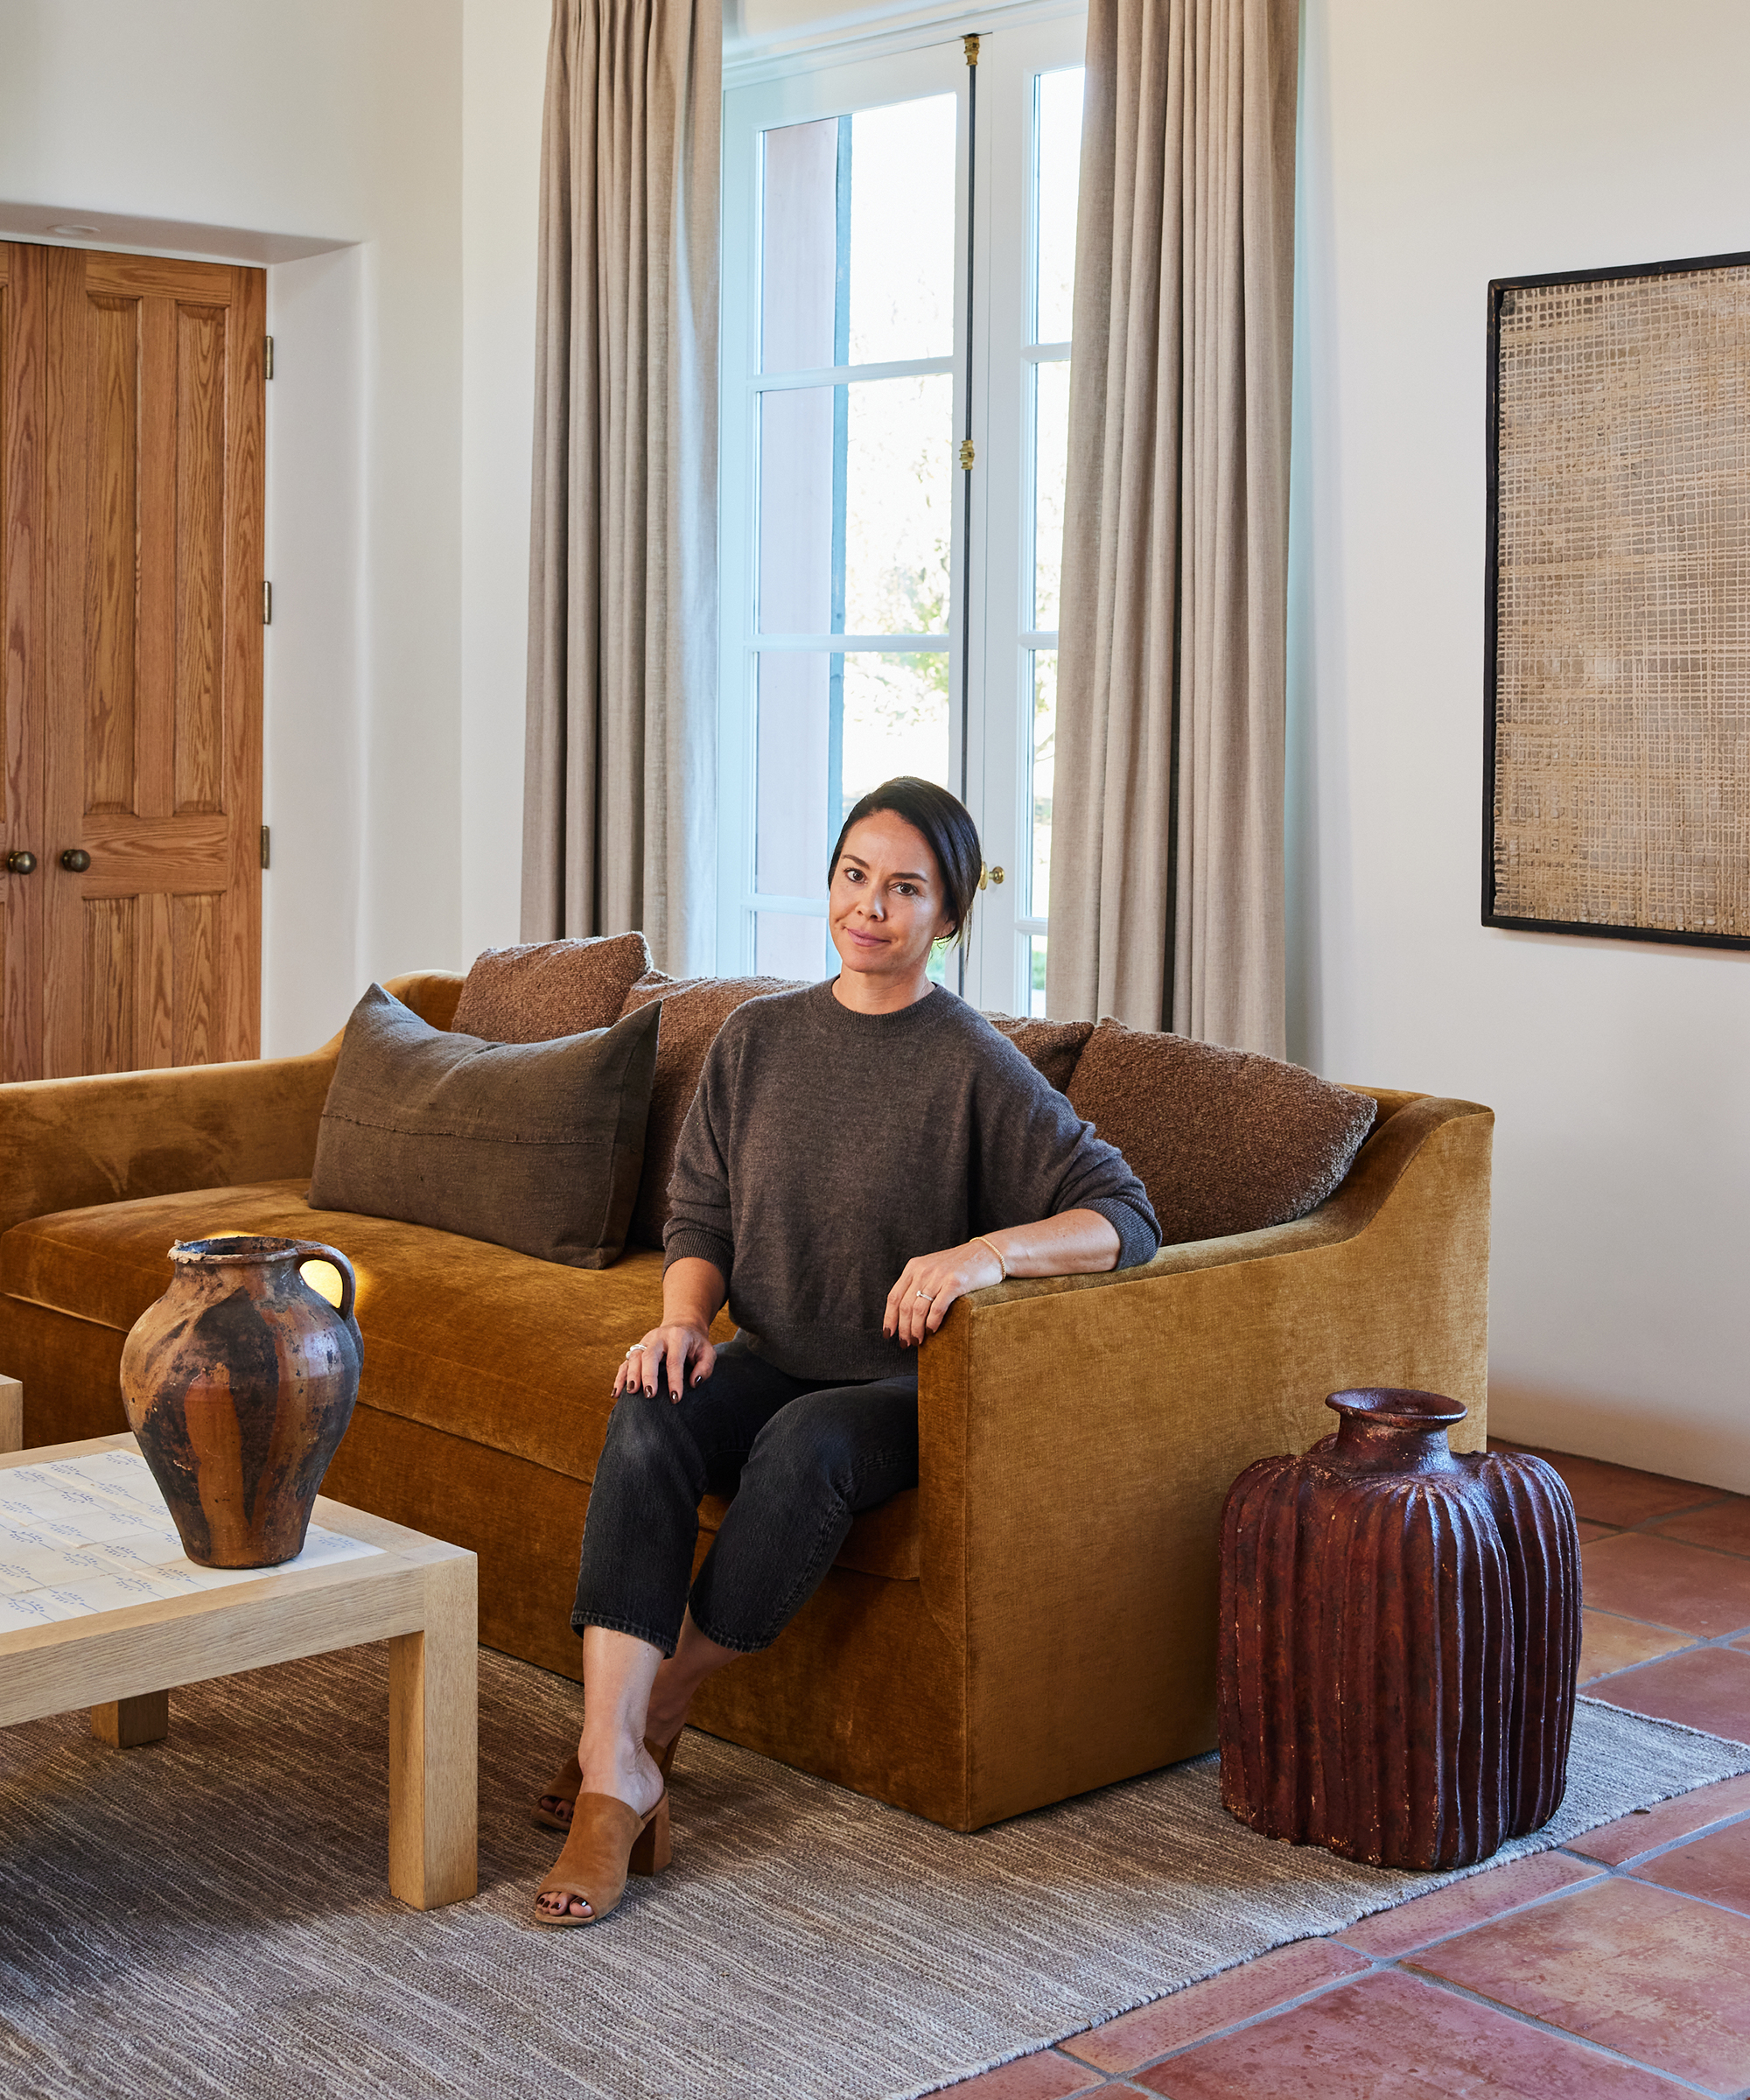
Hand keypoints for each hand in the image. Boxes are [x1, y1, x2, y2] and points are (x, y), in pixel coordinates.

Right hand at [613, 1323, 716, 1401]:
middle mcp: (659, 1337)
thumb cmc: (696, 1344)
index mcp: (678, 1337)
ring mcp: (645, 1342)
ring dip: (631, 1375)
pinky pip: (625, 1362)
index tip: (675, 1398)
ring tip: (631, 1393)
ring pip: (634, 1356)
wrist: (682, 1325)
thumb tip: (693, 1383)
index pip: (674, 1360)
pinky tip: (616, 1394)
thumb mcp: (708, 1352)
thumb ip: (705, 1367)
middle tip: (650, 1395)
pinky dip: (620, 1378)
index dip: (674, 1380)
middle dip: (648, 1375)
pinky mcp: (637, 1349)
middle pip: (649, 1355)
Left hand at [883, 1240, 1005, 1348]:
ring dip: (916, 1330)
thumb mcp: (933, 1268)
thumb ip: (919, 1283)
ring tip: (918, 1341)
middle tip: (906, 1343)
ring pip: (918, 1310)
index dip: (889, 1318)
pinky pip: (937, 1308)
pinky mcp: (955, 1283)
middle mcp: (923, 1270)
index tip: (888, 1334)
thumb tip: (906, 1313)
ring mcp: (938, 1276)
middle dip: (903, 1329)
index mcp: (914, 1267)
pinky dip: (932, 1323)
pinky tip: (932, 1331)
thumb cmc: (961, 1266)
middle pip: (905, 1306)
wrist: (988, 1253)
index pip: (894, 1297)